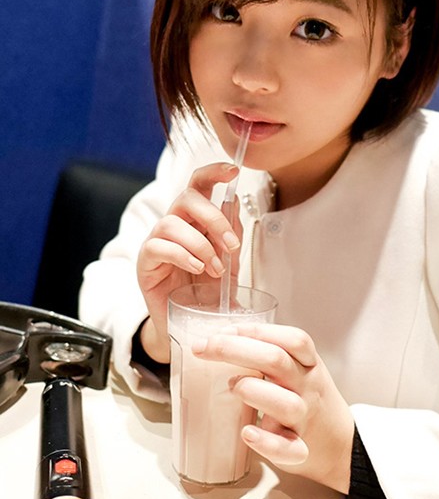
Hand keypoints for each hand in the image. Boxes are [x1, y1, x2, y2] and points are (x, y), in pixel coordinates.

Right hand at [136, 162, 241, 361]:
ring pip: (172, 221)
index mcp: (195, 220)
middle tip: (231, 245)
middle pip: (187, 197)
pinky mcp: (145, 263)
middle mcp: (174, 225)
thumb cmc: (207, 294)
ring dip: (200, 243)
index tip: (233, 171)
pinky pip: (158, 246)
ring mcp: (156, 242)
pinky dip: (182, 255)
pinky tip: (197, 268)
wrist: (190, 327)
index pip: (199, 184)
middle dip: (213, 217)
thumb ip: (231, 234)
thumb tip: (233, 201)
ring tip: (214, 268)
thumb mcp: (229, 263)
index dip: (213, 172)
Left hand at [192, 324, 354, 492]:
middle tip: (203, 349)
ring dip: (252, 390)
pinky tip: (247, 433)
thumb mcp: (299, 369)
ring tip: (232, 387)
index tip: (220, 331)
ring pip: (284, 402)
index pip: (291, 339)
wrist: (341, 445)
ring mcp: (304, 419)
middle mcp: (307, 387)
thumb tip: (220, 339)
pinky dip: (266, 442)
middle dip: (234, 350)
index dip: (255, 330)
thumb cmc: (308, 399)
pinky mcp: (300, 450)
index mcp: (308, 364)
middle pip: (276, 361)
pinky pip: (287, 448)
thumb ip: (269, 354)